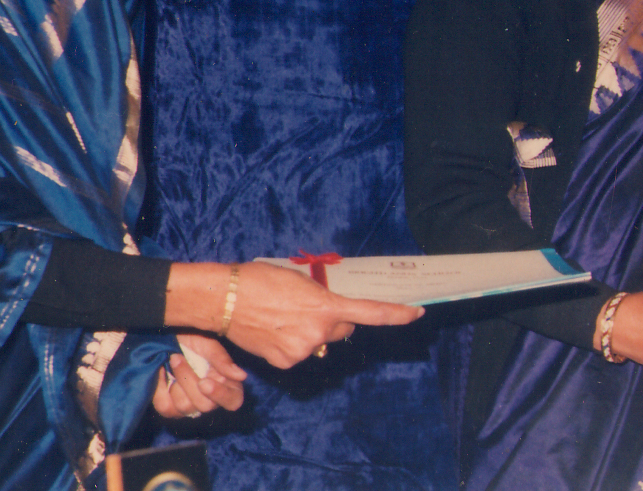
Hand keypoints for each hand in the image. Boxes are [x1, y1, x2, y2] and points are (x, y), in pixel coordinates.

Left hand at [151, 333, 245, 417]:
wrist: (166, 335)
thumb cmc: (193, 337)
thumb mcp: (209, 344)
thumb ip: (223, 361)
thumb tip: (241, 376)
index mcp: (226, 383)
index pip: (233, 401)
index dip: (220, 395)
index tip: (204, 382)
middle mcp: (210, 398)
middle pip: (204, 405)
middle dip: (188, 381)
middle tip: (177, 358)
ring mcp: (190, 405)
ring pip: (184, 407)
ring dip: (175, 381)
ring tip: (171, 361)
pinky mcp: (170, 407)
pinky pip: (165, 408)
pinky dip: (160, 389)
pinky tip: (161, 373)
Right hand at [165, 261, 423, 371]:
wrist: (225, 298)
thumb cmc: (261, 280)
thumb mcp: (301, 283)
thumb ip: (323, 301)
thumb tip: (332, 315)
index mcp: (326, 307)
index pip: (371, 314)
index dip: (397, 314)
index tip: (417, 313)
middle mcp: (318, 333)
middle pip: (342, 329)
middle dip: (334, 320)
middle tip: (307, 307)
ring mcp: (301, 351)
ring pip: (319, 342)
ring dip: (310, 332)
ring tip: (282, 316)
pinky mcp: (284, 362)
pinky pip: (300, 352)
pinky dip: (292, 343)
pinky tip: (273, 330)